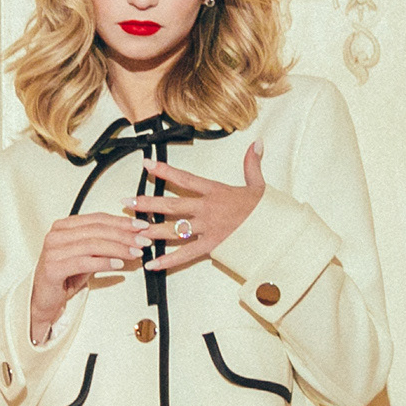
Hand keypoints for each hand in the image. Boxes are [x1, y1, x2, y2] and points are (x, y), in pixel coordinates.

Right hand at [29, 209, 153, 339]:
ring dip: (118, 248)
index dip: (122, 221)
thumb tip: (132, 238)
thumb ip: (104, 245)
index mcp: (64, 226)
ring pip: (92, 244)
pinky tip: (118, 264)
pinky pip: (83, 262)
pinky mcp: (52, 268)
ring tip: (135, 254)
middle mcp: (56, 235)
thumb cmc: (65, 277)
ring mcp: (52, 251)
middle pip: (97, 230)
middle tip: (143, 241)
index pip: (98, 219)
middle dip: (124, 235)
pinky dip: (103, 262)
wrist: (44, 300)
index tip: (141, 226)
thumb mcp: (87, 256)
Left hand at [131, 146, 264, 272]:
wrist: (277, 230)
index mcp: (216, 191)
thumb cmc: (266, 209)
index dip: (165, 170)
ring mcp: (208, 228)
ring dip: (152, 229)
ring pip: (174, 229)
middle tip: (127, 201)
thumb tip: (257, 143)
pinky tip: (152, 263)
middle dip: (148, 203)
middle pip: (172, 205)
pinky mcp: (212, 246)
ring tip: (132, 230)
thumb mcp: (259, 184)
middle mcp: (208, 209)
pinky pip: (186, 254)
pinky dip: (168, 260)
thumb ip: (252, 164)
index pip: (185, 178)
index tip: (146, 164)